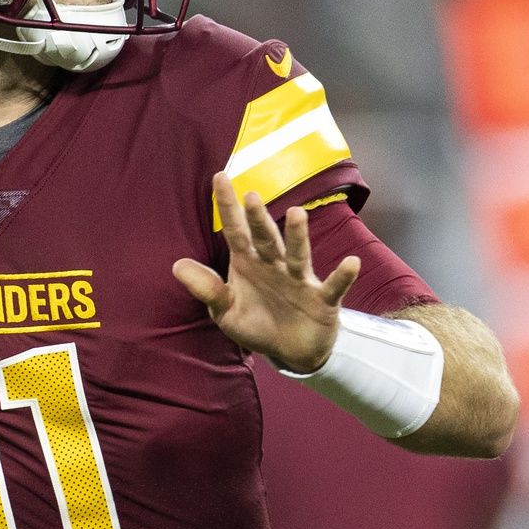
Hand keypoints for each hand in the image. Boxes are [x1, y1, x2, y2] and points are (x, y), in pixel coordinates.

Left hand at [171, 171, 358, 372]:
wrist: (292, 352)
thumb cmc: (257, 325)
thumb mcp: (226, 311)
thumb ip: (206, 289)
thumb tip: (176, 265)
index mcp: (249, 264)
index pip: (235, 231)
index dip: (227, 206)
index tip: (219, 177)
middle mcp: (275, 265)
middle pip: (265, 239)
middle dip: (259, 220)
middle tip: (252, 196)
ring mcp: (299, 281)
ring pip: (298, 255)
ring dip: (298, 236)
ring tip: (297, 214)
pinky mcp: (322, 300)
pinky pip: (333, 287)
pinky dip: (343, 276)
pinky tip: (352, 263)